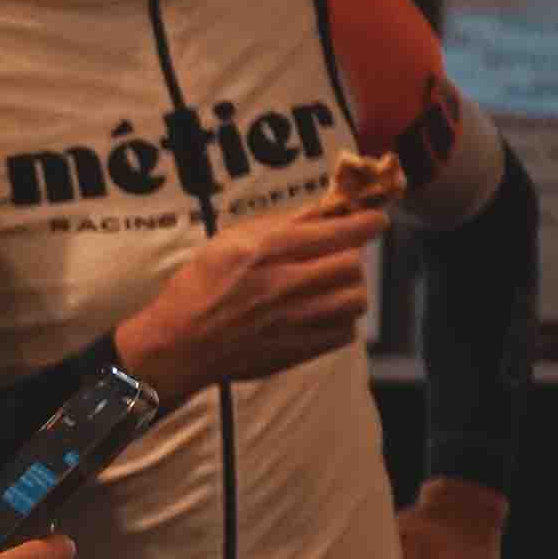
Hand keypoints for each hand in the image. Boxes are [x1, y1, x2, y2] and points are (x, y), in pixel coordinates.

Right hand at [113, 207, 384, 400]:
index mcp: (267, 251)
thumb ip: (280, 224)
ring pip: (355, 300)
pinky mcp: (300, 349)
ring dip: (351, 288)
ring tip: (332, 286)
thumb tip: (324, 209)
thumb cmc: (200, 286)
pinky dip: (342, 320)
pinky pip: (346, 332)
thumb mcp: (230, 240)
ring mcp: (295, 321)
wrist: (181, 343)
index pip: (336, 232)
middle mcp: (285, 284)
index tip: (376, 220)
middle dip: (353, 255)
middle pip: (352, 265)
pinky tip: (321, 313)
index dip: (366, 223)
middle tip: (340, 255)